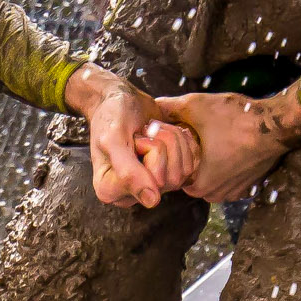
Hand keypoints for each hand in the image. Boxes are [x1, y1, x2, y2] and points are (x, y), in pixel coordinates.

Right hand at [68, 64, 199, 208]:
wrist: (120, 99)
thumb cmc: (111, 116)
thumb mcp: (113, 138)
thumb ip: (127, 171)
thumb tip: (151, 201)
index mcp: (109, 190)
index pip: (148, 183)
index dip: (147, 151)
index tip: (133, 139)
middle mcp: (133, 193)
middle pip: (169, 179)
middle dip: (161, 144)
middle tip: (144, 132)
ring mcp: (154, 185)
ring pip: (182, 171)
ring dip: (171, 139)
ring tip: (151, 131)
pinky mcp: (169, 174)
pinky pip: (191, 164)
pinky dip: (181, 140)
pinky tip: (163, 134)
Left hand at [157, 86, 300, 202]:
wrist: (276, 126)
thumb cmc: (236, 119)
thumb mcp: (196, 106)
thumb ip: (169, 107)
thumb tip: (152, 105)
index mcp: (197, 183)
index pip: (172, 173)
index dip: (172, 153)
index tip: (179, 135)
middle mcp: (214, 194)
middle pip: (189, 176)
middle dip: (190, 158)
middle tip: (195, 135)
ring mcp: (233, 192)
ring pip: (208, 179)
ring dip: (207, 163)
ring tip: (211, 139)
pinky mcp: (247, 187)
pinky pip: (226, 179)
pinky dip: (224, 166)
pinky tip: (227, 146)